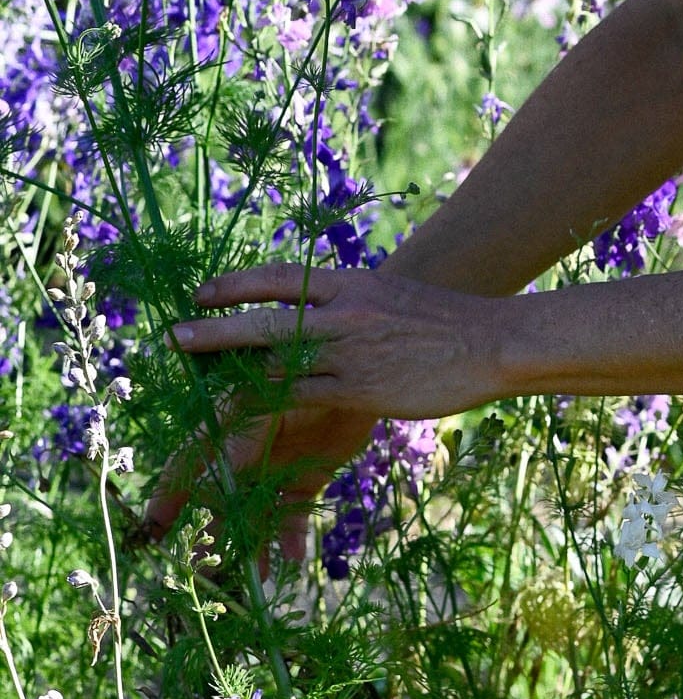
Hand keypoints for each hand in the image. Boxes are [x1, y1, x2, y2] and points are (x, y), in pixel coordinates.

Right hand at [141, 396, 381, 566]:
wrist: (362, 367)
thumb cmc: (303, 375)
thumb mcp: (260, 406)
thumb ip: (232, 447)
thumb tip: (200, 488)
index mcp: (225, 431)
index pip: (186, 468)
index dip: (168, 499)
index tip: (153, 533)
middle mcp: (246, 454)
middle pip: (220, 503)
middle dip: (212, 537)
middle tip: (206, 573)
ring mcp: (277, 468)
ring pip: (257, 516)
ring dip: (254, 547)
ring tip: (255, 579)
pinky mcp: (309, 476)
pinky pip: (294, 513)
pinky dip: (292, 537)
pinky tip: (292, 559)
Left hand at [169, 263, 512, 423]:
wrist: (493, 342)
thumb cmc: (448, 322)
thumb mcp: (391, 297)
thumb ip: (352, 305)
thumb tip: (317, 313)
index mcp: (352, 284)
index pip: (280, 280)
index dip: (235, 286)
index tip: (201, 291)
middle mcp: (344, 315)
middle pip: (264, 324)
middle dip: (214, 330)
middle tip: (174, 336)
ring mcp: (351, 355)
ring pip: (276, 366)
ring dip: (232, 376)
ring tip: (198, 387)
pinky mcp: (361, 391)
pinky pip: (303, 400)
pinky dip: (270, 408)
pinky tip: (246, 418)